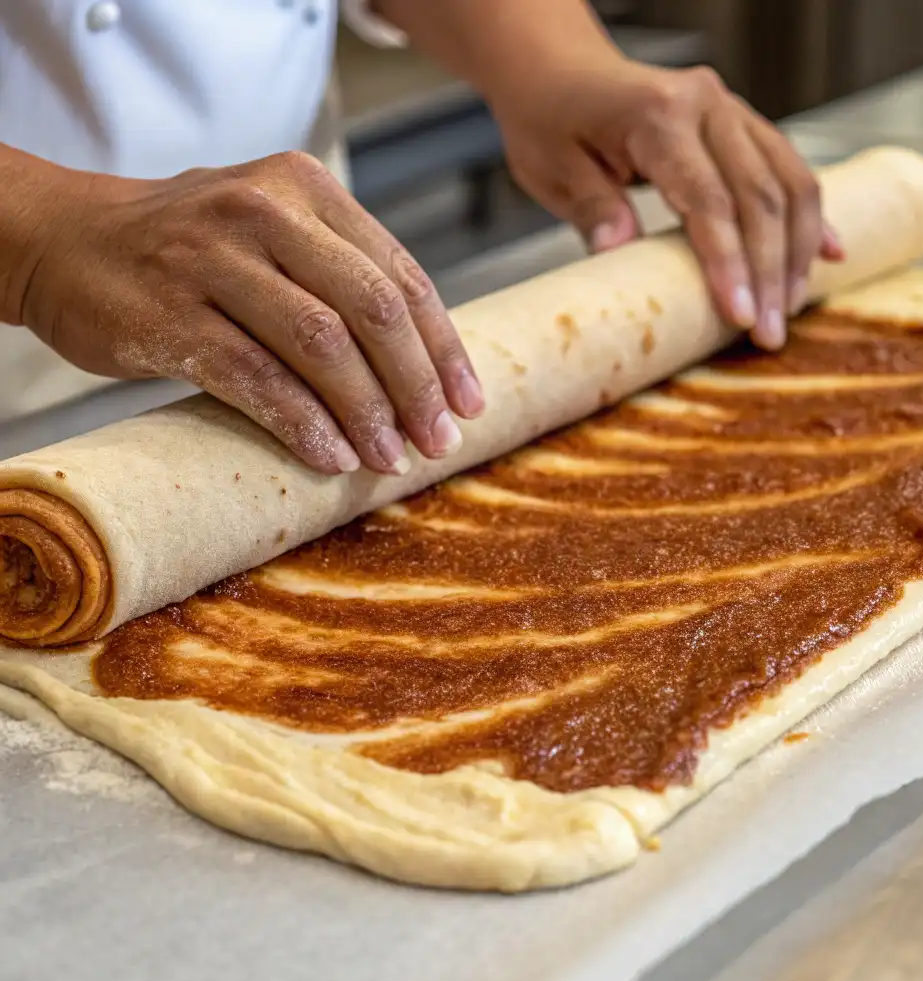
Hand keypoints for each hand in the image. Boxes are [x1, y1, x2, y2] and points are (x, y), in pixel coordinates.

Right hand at [17, 152, 483, 473]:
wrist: (65, 240)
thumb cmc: (189, 250)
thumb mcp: (272, 232)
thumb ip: (340, 276)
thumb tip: (422, 370)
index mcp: (305, 189)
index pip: (400, 275)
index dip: (443, 347)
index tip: (467, 403)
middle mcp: (264, 211)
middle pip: (372, 308)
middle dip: (416, 385)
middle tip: (438, 441)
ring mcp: (212, 258)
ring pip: (321, 344)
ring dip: (366, 412)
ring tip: (390, 458)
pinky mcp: (169, 312)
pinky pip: (256, 378)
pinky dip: (303, 423)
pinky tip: (331, 455)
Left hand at [491, 60, 844, 349]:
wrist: (559, 70)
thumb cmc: (550, 118)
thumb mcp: (552, 168)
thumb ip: (592, 208)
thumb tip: (618, 252)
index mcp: (660, 115)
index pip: (709, 200)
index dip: (729, 262)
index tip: (739, 316)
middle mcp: (707, 106)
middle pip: (761, 196)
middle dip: (772, 272)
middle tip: (770, 334)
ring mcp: (731, 112)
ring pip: (788, 183)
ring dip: (796, 252)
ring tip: (787, 309)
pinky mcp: (741, 125)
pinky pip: (787, 170)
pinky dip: (808, 217)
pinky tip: (827, 255)